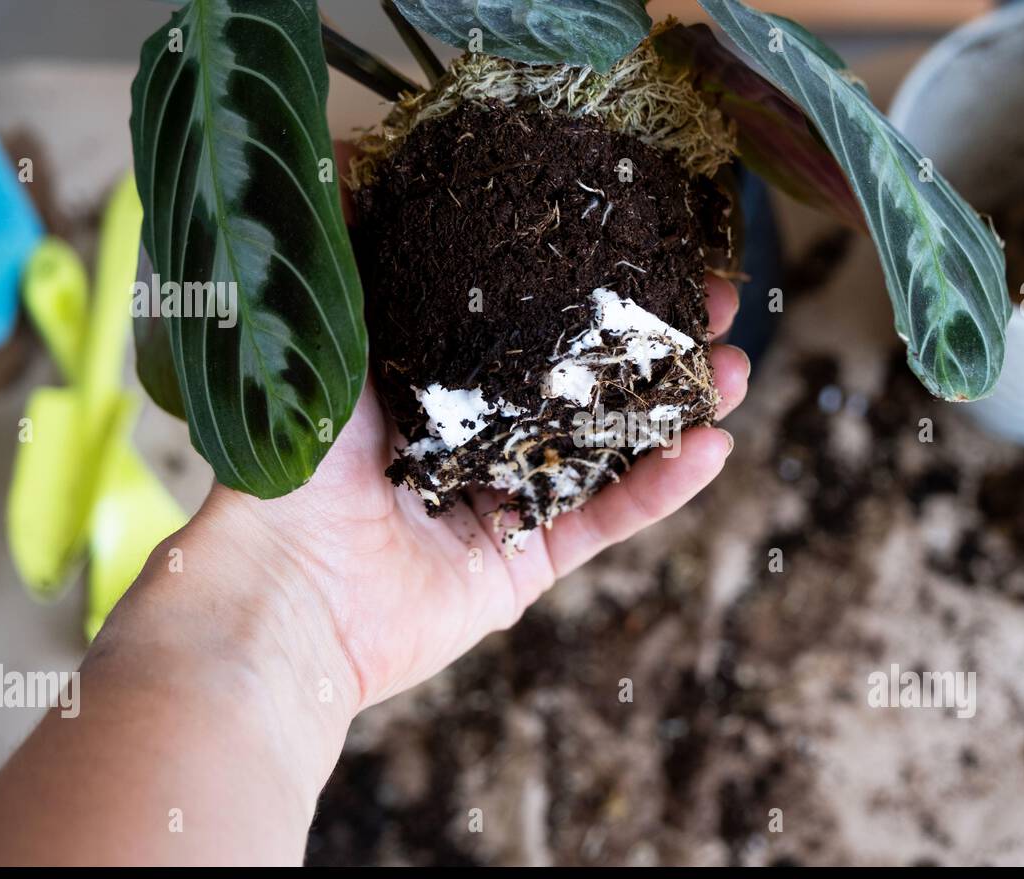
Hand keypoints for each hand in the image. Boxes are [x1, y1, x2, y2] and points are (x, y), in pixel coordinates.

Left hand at [192, 276, 747, 710]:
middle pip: (587, 381)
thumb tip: (352, 146)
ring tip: (738, 365)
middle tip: (718, 299)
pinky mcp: (524, 565)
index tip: (651, 241)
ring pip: (611, 448)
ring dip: (678, 408)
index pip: (533, 323)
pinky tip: (713, 445)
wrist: (284, 586)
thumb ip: (351, 248)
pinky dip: (661, 487)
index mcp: (435, 382)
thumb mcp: (326, 331)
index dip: (595, 284)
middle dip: (658, 340)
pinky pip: (605, 521)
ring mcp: (505, 502)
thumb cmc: (294, 454)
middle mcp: (476, 438)